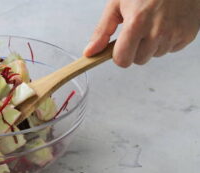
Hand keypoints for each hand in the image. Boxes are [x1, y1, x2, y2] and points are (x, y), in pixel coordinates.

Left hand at [83, 0, 199, 66]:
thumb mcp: (117, 4)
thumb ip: (102, 31)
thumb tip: (90, 53)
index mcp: (136, 24)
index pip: (122, 61)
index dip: (119, 55)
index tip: (120, 46)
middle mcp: (157, 32)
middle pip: (139, 60)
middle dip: (135, 49)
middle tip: (139, 29)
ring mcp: (175, 34)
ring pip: (155, 55)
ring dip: (152, 44)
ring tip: (154, 22)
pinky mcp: (188, 35)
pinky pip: (171, 49)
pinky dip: (167, 40)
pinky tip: (166, 23)